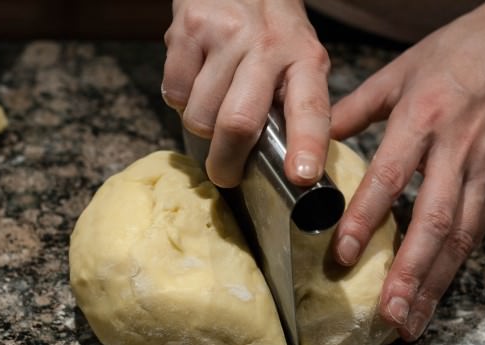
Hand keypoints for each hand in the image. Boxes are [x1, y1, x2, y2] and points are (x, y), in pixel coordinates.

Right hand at [163, 0, 330, 186]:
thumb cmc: (271, 29)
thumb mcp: (299, 58)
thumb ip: (294, 103)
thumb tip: (286, 163)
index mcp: (306, 59)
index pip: (310, 109)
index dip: (306, 146)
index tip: (301, 176)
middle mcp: (268, 45)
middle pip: (238, 123)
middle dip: (226, 162)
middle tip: (224, 174)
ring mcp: (225, 35)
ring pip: (199, 116)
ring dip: (201, 128)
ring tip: (212, 109)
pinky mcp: (188, 29)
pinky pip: (174, 93)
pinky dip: (180, 101)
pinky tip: (196, 82)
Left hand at [330, 0, 484, 340]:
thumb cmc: (454, 55)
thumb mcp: (397, 72)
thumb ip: (352, 109)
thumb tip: (313, 141)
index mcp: (422, 119)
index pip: (390, 177)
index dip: (365, 219)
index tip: (342, 255)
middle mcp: (456, 152)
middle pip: (434, 221)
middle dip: (410, 273)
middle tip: (388, 313)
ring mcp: (484, 172)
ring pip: (460, 237)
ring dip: (434, 284)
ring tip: (408, 321)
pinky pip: (477, 233)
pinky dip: (455, 268)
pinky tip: (434, 293)